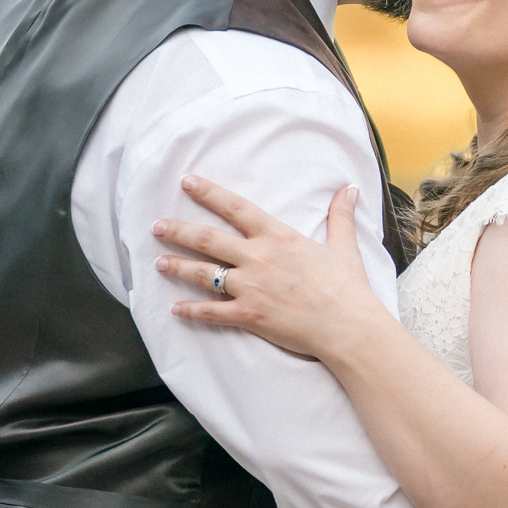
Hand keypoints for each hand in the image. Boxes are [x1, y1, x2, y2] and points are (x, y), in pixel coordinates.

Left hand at [153, 175, 382, 359]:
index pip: (235, 208)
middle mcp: (257, 257)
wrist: (348, 326)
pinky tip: (175, 309)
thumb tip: (351, 188)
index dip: (208, 193)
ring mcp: (250, 287)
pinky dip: (191, 311)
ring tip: (158, 262)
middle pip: (208, 239)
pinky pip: (212, 312)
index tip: (186, 182)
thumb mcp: (344, 246)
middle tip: (157, 226)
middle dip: (179, 230)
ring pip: (203, 273)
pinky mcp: (249, 315)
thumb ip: (341, 215)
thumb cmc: (347, 287)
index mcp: (277, 236)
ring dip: (178, 266)